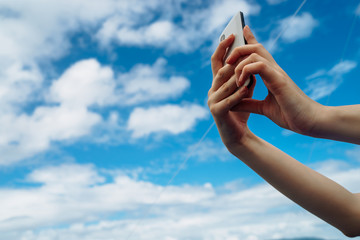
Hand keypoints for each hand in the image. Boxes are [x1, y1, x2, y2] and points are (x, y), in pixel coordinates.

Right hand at [208, 34, 256, 150]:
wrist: (239, 136)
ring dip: (239, 77)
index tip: (232, 34)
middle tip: (245, 52)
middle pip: (221, 70)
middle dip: (233, 61)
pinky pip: (229, 100)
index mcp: (217, 84)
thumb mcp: (244, 91)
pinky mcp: (217, 112)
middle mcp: (211, 91)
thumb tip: (251, 59)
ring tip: (250, 71)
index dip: (222, 47)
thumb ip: (245, 77)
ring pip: (225, 84)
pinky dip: (238, 94)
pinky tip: (247, 89)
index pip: (216, 62)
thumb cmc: (241, 112)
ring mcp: (212, 101)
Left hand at [226, 26, 322, 134]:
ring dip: (240, 63)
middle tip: (227, 62)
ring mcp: (277, 73)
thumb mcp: (264, 108)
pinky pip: (260, 65)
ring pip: (255, 53)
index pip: (259, 52)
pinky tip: (242, 84)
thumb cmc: (290, 114)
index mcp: (271, 74)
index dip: (250, 39)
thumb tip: (232, 104)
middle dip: (238, 50)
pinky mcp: (279, 80)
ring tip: (235, 78)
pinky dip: (247, 71)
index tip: (243, 30)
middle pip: (255, 47)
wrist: (309, 122)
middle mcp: (274, 70)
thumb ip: (249, 103)